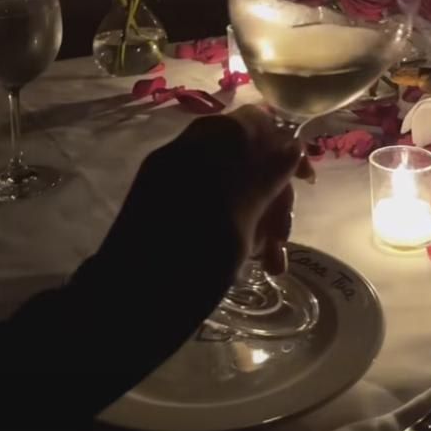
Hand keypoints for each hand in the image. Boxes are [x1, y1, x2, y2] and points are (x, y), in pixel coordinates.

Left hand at [101, 107, 304, 277]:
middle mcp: (187, 150)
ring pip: (232, 184)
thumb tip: (293, 145)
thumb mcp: (244, 219)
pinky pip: (209, 200)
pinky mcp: (160, 202)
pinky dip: (231, 221)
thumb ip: (269, 176)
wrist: (125, 306)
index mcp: (208, 144)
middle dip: (273, 195)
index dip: (286, 148)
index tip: (305, 182)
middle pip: (248, 157)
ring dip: (257, 216)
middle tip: (281, 238)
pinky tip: (244, 256)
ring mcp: (171, 177)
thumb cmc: (194, 261)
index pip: (259, 124)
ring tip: (269, 260)